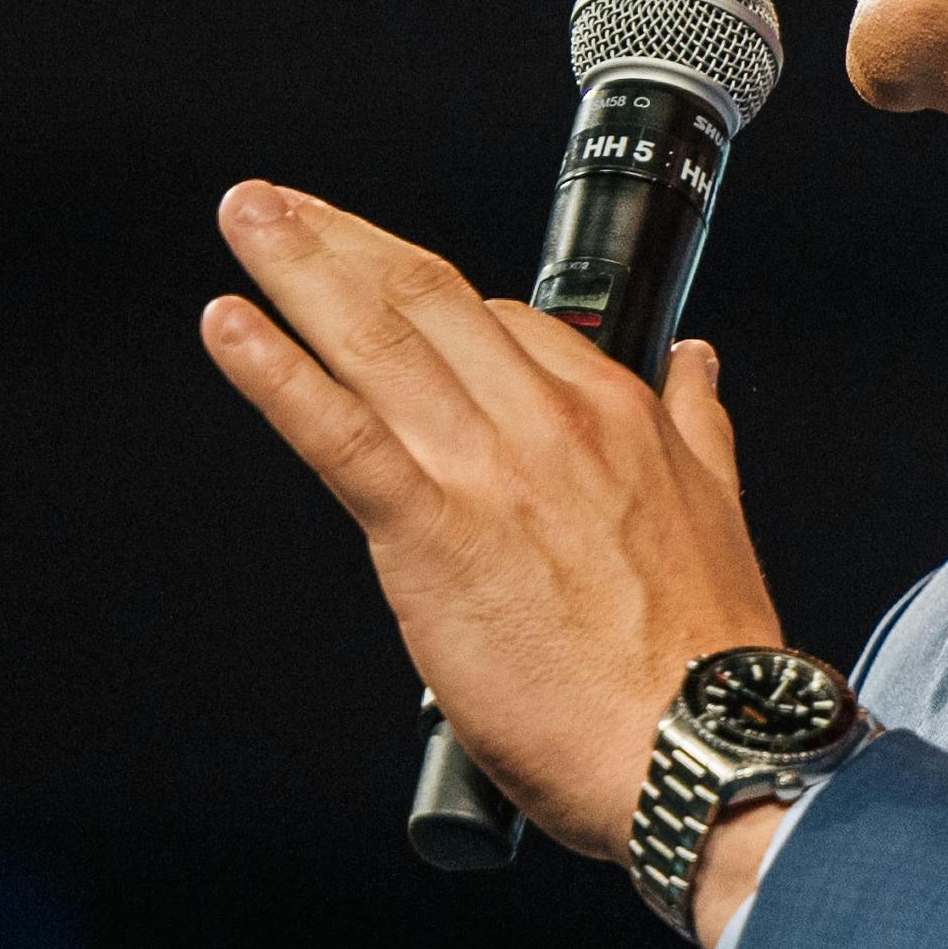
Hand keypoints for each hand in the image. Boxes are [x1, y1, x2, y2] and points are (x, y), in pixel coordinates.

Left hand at [200, 181, 781, 858]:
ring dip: (297, 266)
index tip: (380, 295)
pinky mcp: (433, 533)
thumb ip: (695, 425)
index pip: (506, 320)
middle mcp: (549, 421)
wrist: (701, 746)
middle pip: (426, 299)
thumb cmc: (707, 656)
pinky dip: (275, 373)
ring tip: (246, 217)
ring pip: (378, 339)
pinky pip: (339, 434)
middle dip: (339, 239)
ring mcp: (489, 471)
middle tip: (273, 202)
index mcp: (615, 412)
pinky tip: (228, 326)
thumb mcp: (720, 508)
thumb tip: (696, 365)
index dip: (431, 303)